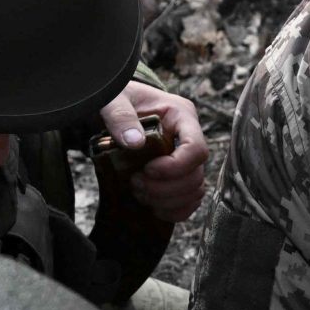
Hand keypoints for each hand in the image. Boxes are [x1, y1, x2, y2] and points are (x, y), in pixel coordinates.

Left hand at [99, 81, 210, 222]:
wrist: (114, 107)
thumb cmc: (116, 98)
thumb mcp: (112, 99)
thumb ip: (120, 116)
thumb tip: (135, 142)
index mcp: (181, 115)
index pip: (196, 148)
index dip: (175, 167)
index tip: (147, 170)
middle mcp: (189, 137)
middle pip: (196, 175)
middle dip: (165, 188)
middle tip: (135, 183)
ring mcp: (187, 158)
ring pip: (195, 191)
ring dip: (167, 201)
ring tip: (139, 192)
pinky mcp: (180, 175)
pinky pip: (190, 201)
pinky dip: (174, 211)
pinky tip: (152, 208)